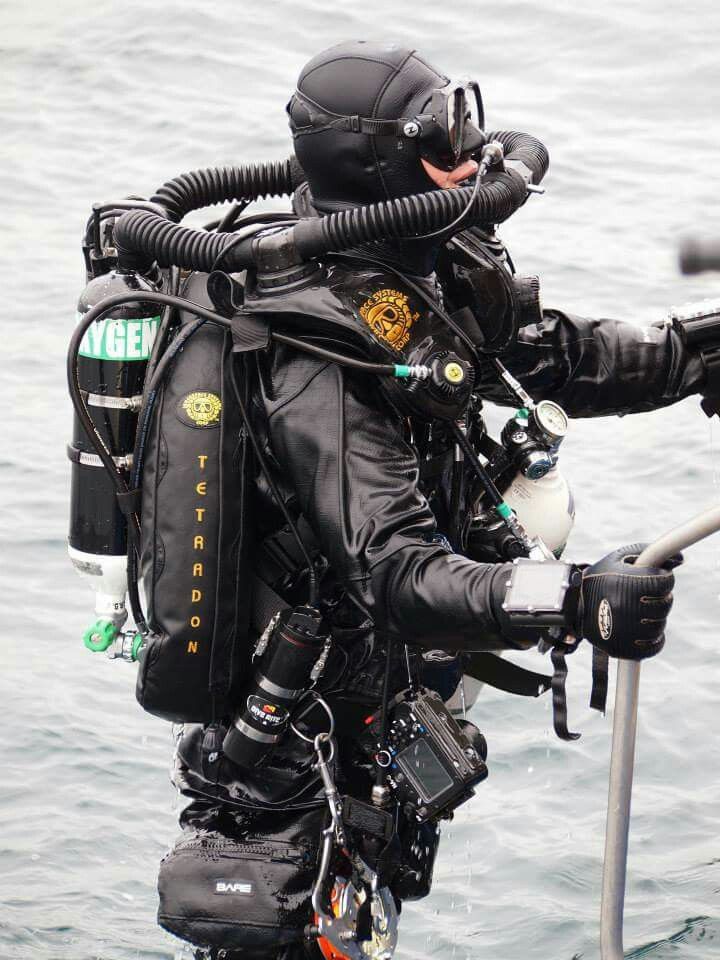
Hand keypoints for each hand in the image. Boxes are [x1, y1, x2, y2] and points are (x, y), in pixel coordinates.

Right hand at [578, 543, 680, 659]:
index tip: (654, 578)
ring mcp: (622, 631)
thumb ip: (649, 552)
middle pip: (664, 604)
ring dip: (654, 617)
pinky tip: (642, 628)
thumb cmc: (599, 579)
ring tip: (639, 610)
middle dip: (659, 597)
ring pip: (659, 625)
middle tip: (646, 594)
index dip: (662, 578)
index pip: (663, 582)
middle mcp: (623, 608)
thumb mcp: (618, 558)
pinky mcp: (621, 648)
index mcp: (622, 583)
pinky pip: (653, 646)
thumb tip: (679, 559)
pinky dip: (653, 639)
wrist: (571, 606)